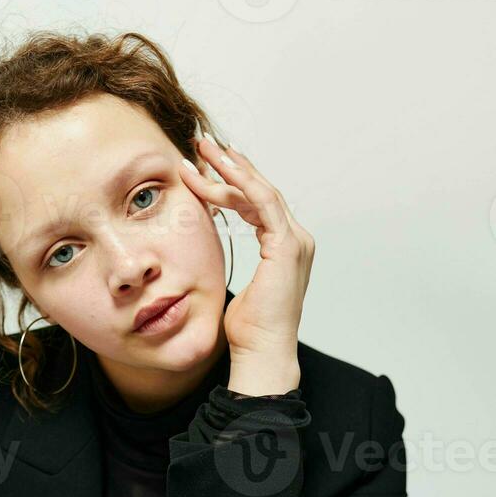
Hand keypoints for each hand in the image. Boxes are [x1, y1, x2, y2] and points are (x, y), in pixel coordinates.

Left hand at [179, 135, 314, 360]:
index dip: (232, 182)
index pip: (257, 204)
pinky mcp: (287, 245)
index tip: (205, 167)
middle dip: (230, 166)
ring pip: (260, 191)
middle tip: (202, 145)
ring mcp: (295, 241)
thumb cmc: (248, 329)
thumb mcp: (235, 286)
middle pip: (260, 191)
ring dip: (229, 169)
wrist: (261, 351)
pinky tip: (217, 173)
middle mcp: (295, 239)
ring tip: (202, 151)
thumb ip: (231, 261)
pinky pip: (262, 203)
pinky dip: (240, 184)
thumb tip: (209, 252)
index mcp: (285, 248)